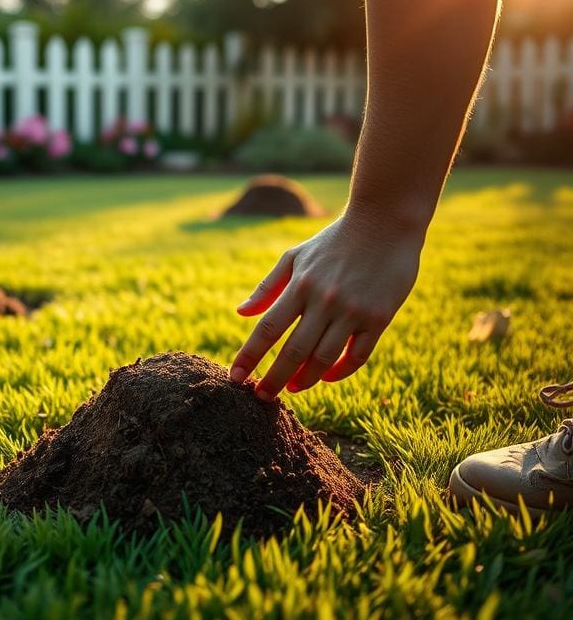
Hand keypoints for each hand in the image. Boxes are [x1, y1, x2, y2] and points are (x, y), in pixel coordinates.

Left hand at [230, 210, 422, 399]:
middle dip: (274, 378)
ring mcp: (353, 311)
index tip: (235, 377)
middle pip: (293, 351)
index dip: (249, 355)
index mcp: (300, 285)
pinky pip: (357, 356)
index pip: (268, 328)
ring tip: (292, 389)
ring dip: (305, 379)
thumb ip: (268, 286)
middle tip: (260, 397)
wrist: (386, 222)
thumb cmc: (334, 240)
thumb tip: (241, 313)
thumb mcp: (295, 256)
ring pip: (324, 358)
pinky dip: (340, 371)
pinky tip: (326, 377)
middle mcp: (324, 300)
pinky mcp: (379, 318)